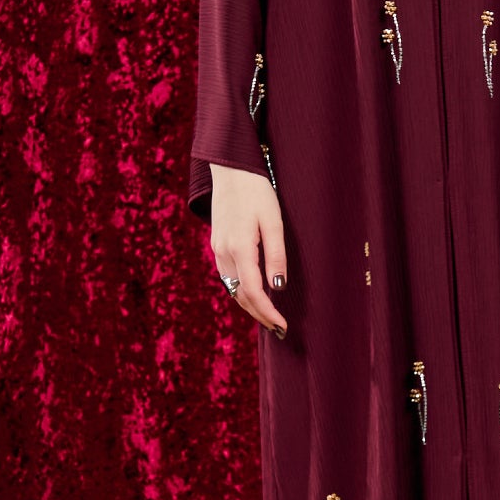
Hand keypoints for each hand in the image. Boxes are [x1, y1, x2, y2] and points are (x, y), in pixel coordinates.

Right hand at [210, 163, 287, 334]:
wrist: (231, 170)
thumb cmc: (257, 192)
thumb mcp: (273, 221)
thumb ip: (276, 255)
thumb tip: (277, 287)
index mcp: (239, 248)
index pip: (253, 292)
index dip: (267, 313)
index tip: (282, 326)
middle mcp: (224, 253)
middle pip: (240, 296)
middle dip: (259, 315)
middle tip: (279, 329)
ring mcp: (217, 249)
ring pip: (232, 288)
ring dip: (249, 305)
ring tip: (269, 317)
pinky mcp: (217, 245)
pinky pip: (228, 277)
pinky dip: (241, 291)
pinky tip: (253, 294)